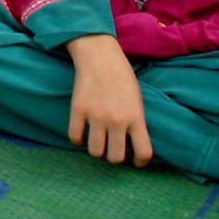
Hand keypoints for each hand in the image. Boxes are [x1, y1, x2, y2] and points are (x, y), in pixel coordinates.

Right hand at [65, 34, 152, 166]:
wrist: (99, 56)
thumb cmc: (122, 78)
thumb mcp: (137, 101)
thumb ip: (136, 123)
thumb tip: (129, 147)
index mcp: (136, 117)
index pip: (143, 152)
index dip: (140, 162)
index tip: (135, 159)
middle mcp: (117, 120)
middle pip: (115, 158)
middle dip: (114, 156)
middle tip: (112, 147)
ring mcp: (96, 116)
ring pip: (95, 152)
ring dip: (97, 149)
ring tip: (98, 140)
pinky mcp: (78, 110)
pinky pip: (75, 137)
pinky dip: (78, 139)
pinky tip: (82, 132)